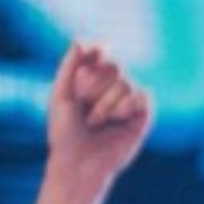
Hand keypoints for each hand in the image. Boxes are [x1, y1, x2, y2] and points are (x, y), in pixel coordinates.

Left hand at [45, 40, 153, 190]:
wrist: (78, 163)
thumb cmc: (65, 131)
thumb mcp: (61, 94)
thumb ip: (70, 65)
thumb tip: (82, 39)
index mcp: (92, 79)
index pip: (98, 53)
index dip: (90, 61)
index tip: (79, 79)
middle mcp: (111, 87)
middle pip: (113, 66)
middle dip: (93, 87)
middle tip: (84, 109)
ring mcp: (128, 101)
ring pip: (124, 82)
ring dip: (104, 103)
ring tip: (96, 121)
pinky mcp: (142, 115)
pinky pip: (142, 95)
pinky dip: (123, 107)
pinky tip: (115, 121)